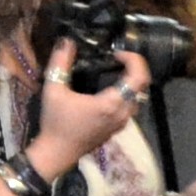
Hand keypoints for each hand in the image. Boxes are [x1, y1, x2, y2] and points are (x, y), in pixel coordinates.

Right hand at [32, 43, 147, 167]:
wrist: (56, 154)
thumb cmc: (56, 123)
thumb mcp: (53, 90)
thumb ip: (60, 63)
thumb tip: (66, 41)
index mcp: (111, 103)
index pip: (139, 77)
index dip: (134, 59)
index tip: (117, 54)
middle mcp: (122, 114)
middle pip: (142, 86)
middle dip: (134, 68)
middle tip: (118, 59)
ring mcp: (121, 123)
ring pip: (138, 98)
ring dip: (131, 82)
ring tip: (115, 72)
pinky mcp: (116, 129)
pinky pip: (130, 108)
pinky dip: (126, 94)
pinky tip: (109, 90)